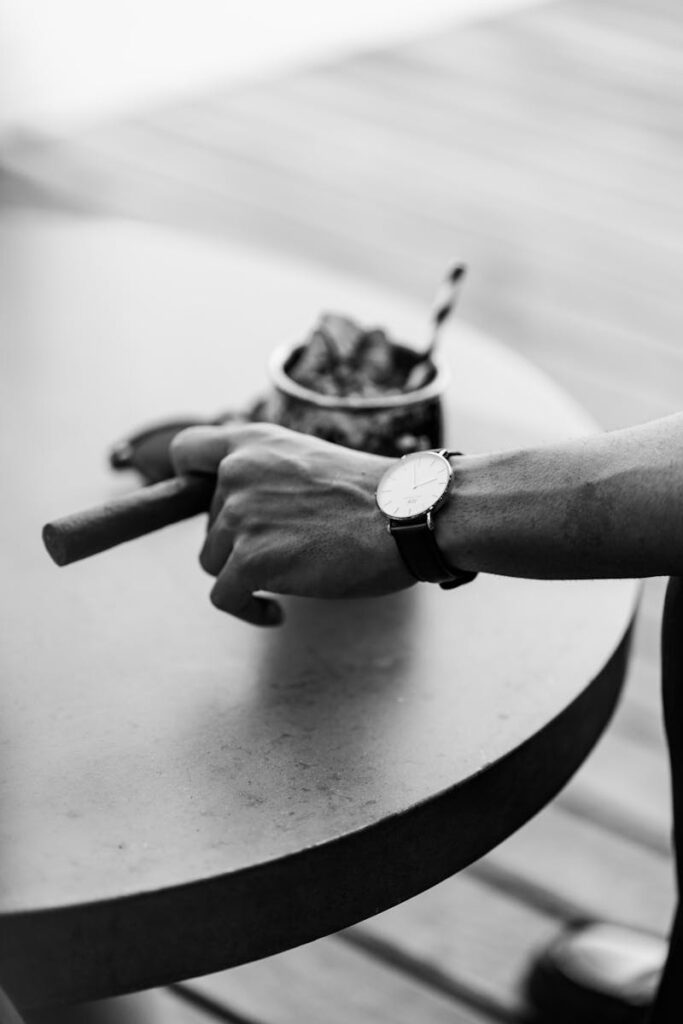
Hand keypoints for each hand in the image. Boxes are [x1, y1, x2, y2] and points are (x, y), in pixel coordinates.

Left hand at [171, 423, 414, 625]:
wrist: (412, 516)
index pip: (187, 451)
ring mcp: (240, 516)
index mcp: (254, 442)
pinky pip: (224, 597)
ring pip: (214, 562)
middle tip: (290, 550)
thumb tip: (241, 511)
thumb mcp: (310, 462)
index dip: (189, 481)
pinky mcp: (249, 560)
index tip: (209, 506)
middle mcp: (237, 472)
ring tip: (291, 578)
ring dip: (246, 576)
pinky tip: (275, 615)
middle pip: (209, 524)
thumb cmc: (376, 498)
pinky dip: (248, 611)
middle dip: (241, 543)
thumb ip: (269, 475)